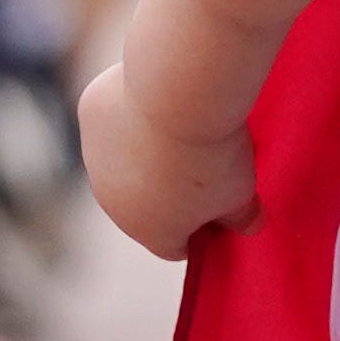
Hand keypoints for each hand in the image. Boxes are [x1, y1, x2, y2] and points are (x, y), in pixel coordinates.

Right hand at [78, 59, 257, 258]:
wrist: (176, 95)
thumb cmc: (212, 155)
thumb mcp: (241, 195)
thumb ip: (243, 218)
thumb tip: (250, 226)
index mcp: (149, 231)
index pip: (175, 245)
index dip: (201, 229)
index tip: (223, 204)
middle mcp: (111, 201)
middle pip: (146, 203)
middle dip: (173, 189)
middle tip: (208, 161)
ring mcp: (95, 158)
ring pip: (125, 161)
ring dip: (149, 151)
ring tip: (186, 126)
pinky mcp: (89, 117)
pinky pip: (116, 120)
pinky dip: (135, 112)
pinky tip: (160, 97)